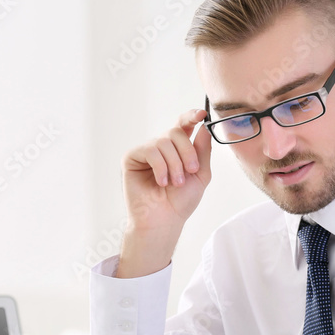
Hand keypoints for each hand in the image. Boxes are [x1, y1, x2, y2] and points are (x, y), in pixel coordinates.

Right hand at [117, 108, 212, 277]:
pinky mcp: (132, 158)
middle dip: (187, 152)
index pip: (183, 125)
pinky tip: (161, 182)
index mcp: (178, 148)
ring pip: (163, 142)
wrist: (164, 219)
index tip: (201, 115)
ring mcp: (146, 151)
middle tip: (191, 171)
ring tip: (175, 182)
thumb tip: (203, 127)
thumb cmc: (181, 201)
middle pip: (176, 132)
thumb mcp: (201, 175)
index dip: (191, 116)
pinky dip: (160, 167)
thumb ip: (203, 150)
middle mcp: (161, 147)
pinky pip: (150, 150)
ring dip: (174, 164)